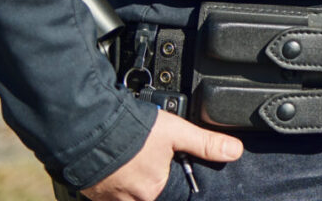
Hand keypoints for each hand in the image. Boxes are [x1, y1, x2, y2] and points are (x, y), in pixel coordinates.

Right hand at [82, 109, 241, 200]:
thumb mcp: (176, 132)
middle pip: (145, 191)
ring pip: (124, 191)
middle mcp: (130, 199)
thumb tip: (235, 152)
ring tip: (128, 157)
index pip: (166, 190)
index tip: (159, 164)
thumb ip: (206, 144)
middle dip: (146, 175)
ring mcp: (107, 197)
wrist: (86, 128)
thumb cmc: (131, 132)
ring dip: (127, 177)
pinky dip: (110, 179)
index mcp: (152, 190)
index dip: (165, 176)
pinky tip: (111, 162)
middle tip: (143, 155)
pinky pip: (105, 190)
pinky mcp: (89, 191)